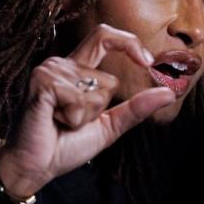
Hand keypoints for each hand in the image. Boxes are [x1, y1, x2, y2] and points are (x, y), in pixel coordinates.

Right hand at [0, 23, 176, 197]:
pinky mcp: (41, 82)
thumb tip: (169, 93)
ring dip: (83, 115)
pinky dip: (72, 117)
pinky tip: (52, 120)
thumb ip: (135, 109)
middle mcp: (61, 64)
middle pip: (108, 78)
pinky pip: (78, 97)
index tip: (148, 62)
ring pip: (95, 89)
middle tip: (74, 121)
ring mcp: (49, 71)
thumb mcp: (107, 127)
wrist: (34, 166)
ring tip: (59, 120)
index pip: (104, 36)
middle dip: (100, 108)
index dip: (129, 43)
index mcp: (75, 69)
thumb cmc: (64, 146)